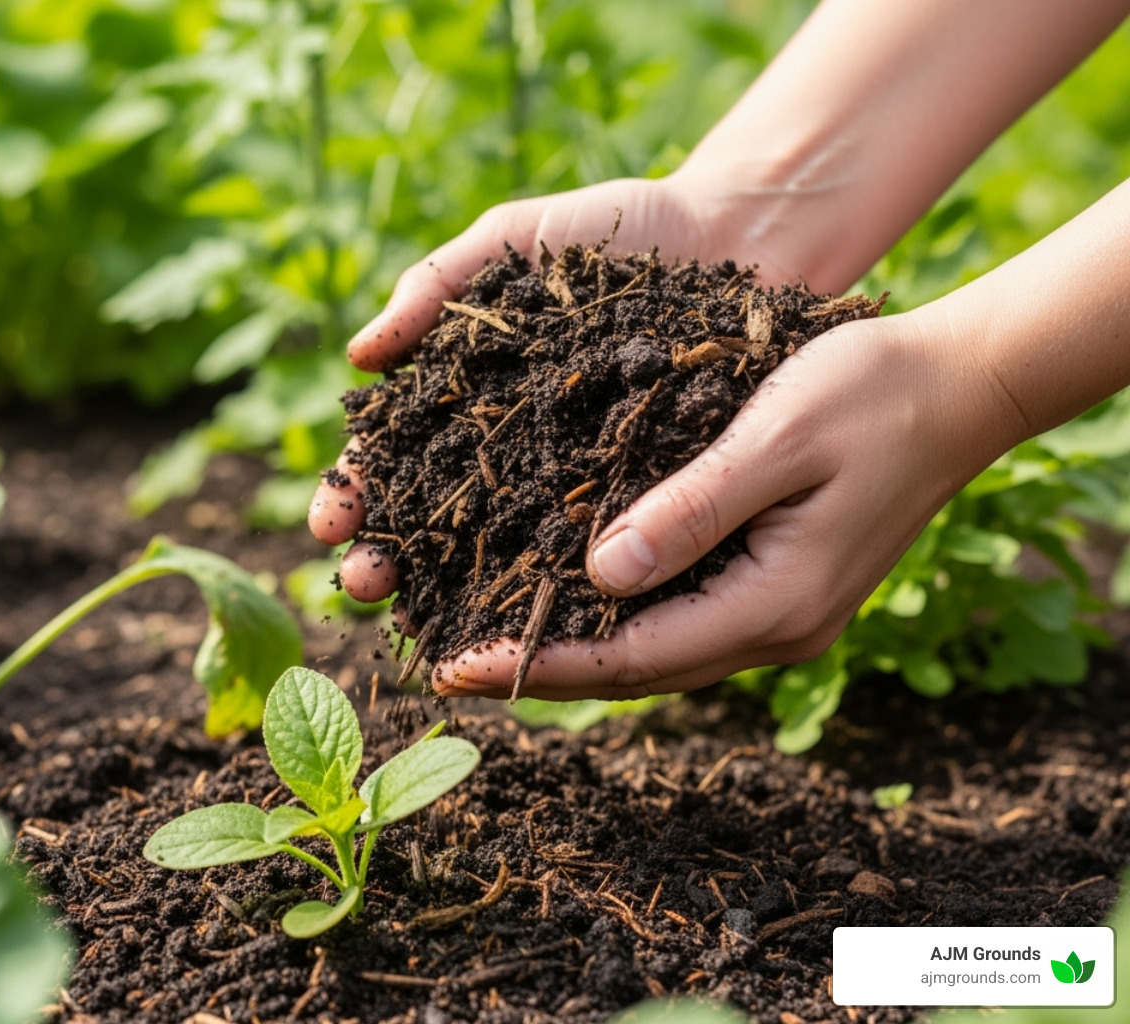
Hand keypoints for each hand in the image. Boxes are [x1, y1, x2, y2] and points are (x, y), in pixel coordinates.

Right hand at [309, 174, 804, 604]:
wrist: (733, 236)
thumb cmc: (614, 230)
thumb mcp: (513, 241)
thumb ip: (434, 285)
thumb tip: (360, 355)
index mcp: (461, 398)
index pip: (389, 458)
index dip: (355, 493)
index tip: (331, 521)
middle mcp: (506, 453)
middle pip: (428, 521)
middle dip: (387, 558)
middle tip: (364, 584)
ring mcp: (568, 482)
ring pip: (498, 553)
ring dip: (450, 594)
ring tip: (418, 622)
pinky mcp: (635, 498)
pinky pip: (587, 549)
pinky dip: (552, 590)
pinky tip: (521, 621)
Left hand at [432, 309, 1017, 697]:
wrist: (958, 387)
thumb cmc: (870, 393)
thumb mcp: (777, 436)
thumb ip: (693, 508)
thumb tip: (598, 576)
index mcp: (776, 603)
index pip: (630, 657)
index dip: (537, 663)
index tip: (453, 664)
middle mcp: (776, 629)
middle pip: (633, 673)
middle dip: (537, 672)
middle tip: (443, 667)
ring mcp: (780, 615)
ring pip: (652, 655)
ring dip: (569, 653)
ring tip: (482, 642)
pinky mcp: (775, 587)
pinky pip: (676, 621)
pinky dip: (612, 620)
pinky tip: (561, 599)